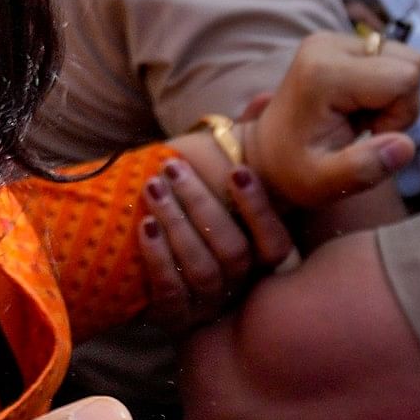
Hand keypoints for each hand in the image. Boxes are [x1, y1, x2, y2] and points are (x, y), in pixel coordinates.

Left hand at [136, 136, 296, 328]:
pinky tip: (144, 225)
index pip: (275, 244)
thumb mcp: (219, 186)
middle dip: (202, 206)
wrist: (153, 279)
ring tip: (153, 189)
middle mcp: (242, 288)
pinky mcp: (176, 319)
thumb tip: (261, 100)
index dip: (260, 210)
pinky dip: (158, 257)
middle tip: (172, 169)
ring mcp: (209, 306)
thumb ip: (241, 148)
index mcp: (261, 261)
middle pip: (233, 252)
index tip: (236, 171)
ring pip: (202, 270)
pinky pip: (171, 292)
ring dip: (177, 224)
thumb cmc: (196, 220)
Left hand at [246, 32, 419, 209]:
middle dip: (399, 104)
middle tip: (365, 129)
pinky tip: (355, 108)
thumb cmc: (293, 171)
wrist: (264, 154)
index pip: (405, 77)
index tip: (370, 136)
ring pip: (404, 60)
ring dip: (393, 97)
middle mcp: (327, 45)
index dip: (400, 115)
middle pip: (410, 63)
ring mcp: (333, 40)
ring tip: (358, 119)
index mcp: (324, 72)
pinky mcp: (339, 43)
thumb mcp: (324, 183)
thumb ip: (364, 168)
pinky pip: (390, 59)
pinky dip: (383, 88)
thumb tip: (406, 146)